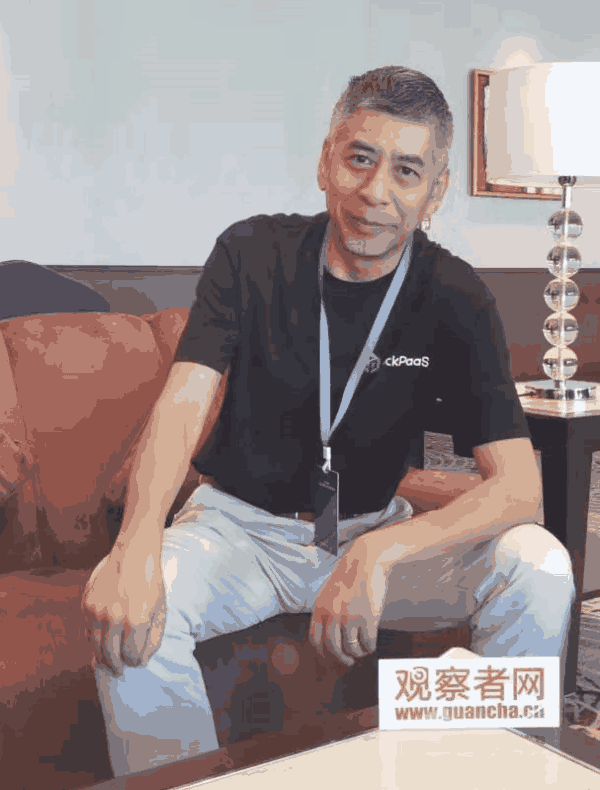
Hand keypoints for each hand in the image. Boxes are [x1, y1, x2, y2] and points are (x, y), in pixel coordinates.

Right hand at [82, 539, 165, 675]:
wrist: (133, 554)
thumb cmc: (150, 583)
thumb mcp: (161, 610)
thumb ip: (154, 638)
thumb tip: (142, 660)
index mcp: (137, 621)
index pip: (131, 656)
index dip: (135, 662)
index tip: (136, 662)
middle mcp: (114, 618)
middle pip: (110, 656)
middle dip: (116, 667)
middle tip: (118, 672)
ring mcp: (97, 611)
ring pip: (95, 647)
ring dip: (101, 658)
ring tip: (107, 664)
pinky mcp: (86, 604)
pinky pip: (87, 631)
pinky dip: (93, 640)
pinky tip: (100, 642)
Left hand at [309, 537, 388, 666]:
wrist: (365, 560)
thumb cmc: (349, 576)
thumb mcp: (329, 592)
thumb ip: (326, 611)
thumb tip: (328, 634)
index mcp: (320, 608)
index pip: (315, 640)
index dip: (323, 653)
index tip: (330, 657)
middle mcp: (332, 615)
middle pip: (333, 648)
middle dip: (341, 658)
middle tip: (348, 661)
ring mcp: (350, 617)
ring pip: (351, 648)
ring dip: (357, 653)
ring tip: (361, 651)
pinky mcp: (367, 618)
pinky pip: (367, 642)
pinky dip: (369, 647)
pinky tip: (370, 645)